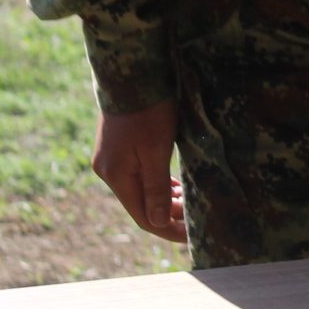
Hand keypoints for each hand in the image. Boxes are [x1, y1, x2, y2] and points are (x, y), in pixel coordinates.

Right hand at [91, 101, 186, 242]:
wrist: (130, 71)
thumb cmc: (147, 110)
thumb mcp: (156, 151)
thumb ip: (156, 188)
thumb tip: (158, 222)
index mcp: (116, 176)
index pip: (144, 217)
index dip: (169, 229)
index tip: (194, 236)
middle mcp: (109, 171)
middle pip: (142, 206)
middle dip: (171, 216)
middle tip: (199, 220)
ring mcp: (112, 158)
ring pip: (142, 190)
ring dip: (166, 200)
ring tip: (192, 204)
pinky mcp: (119, 147)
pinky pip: (140, 175)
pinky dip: (159, 184)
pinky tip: (176, 186)